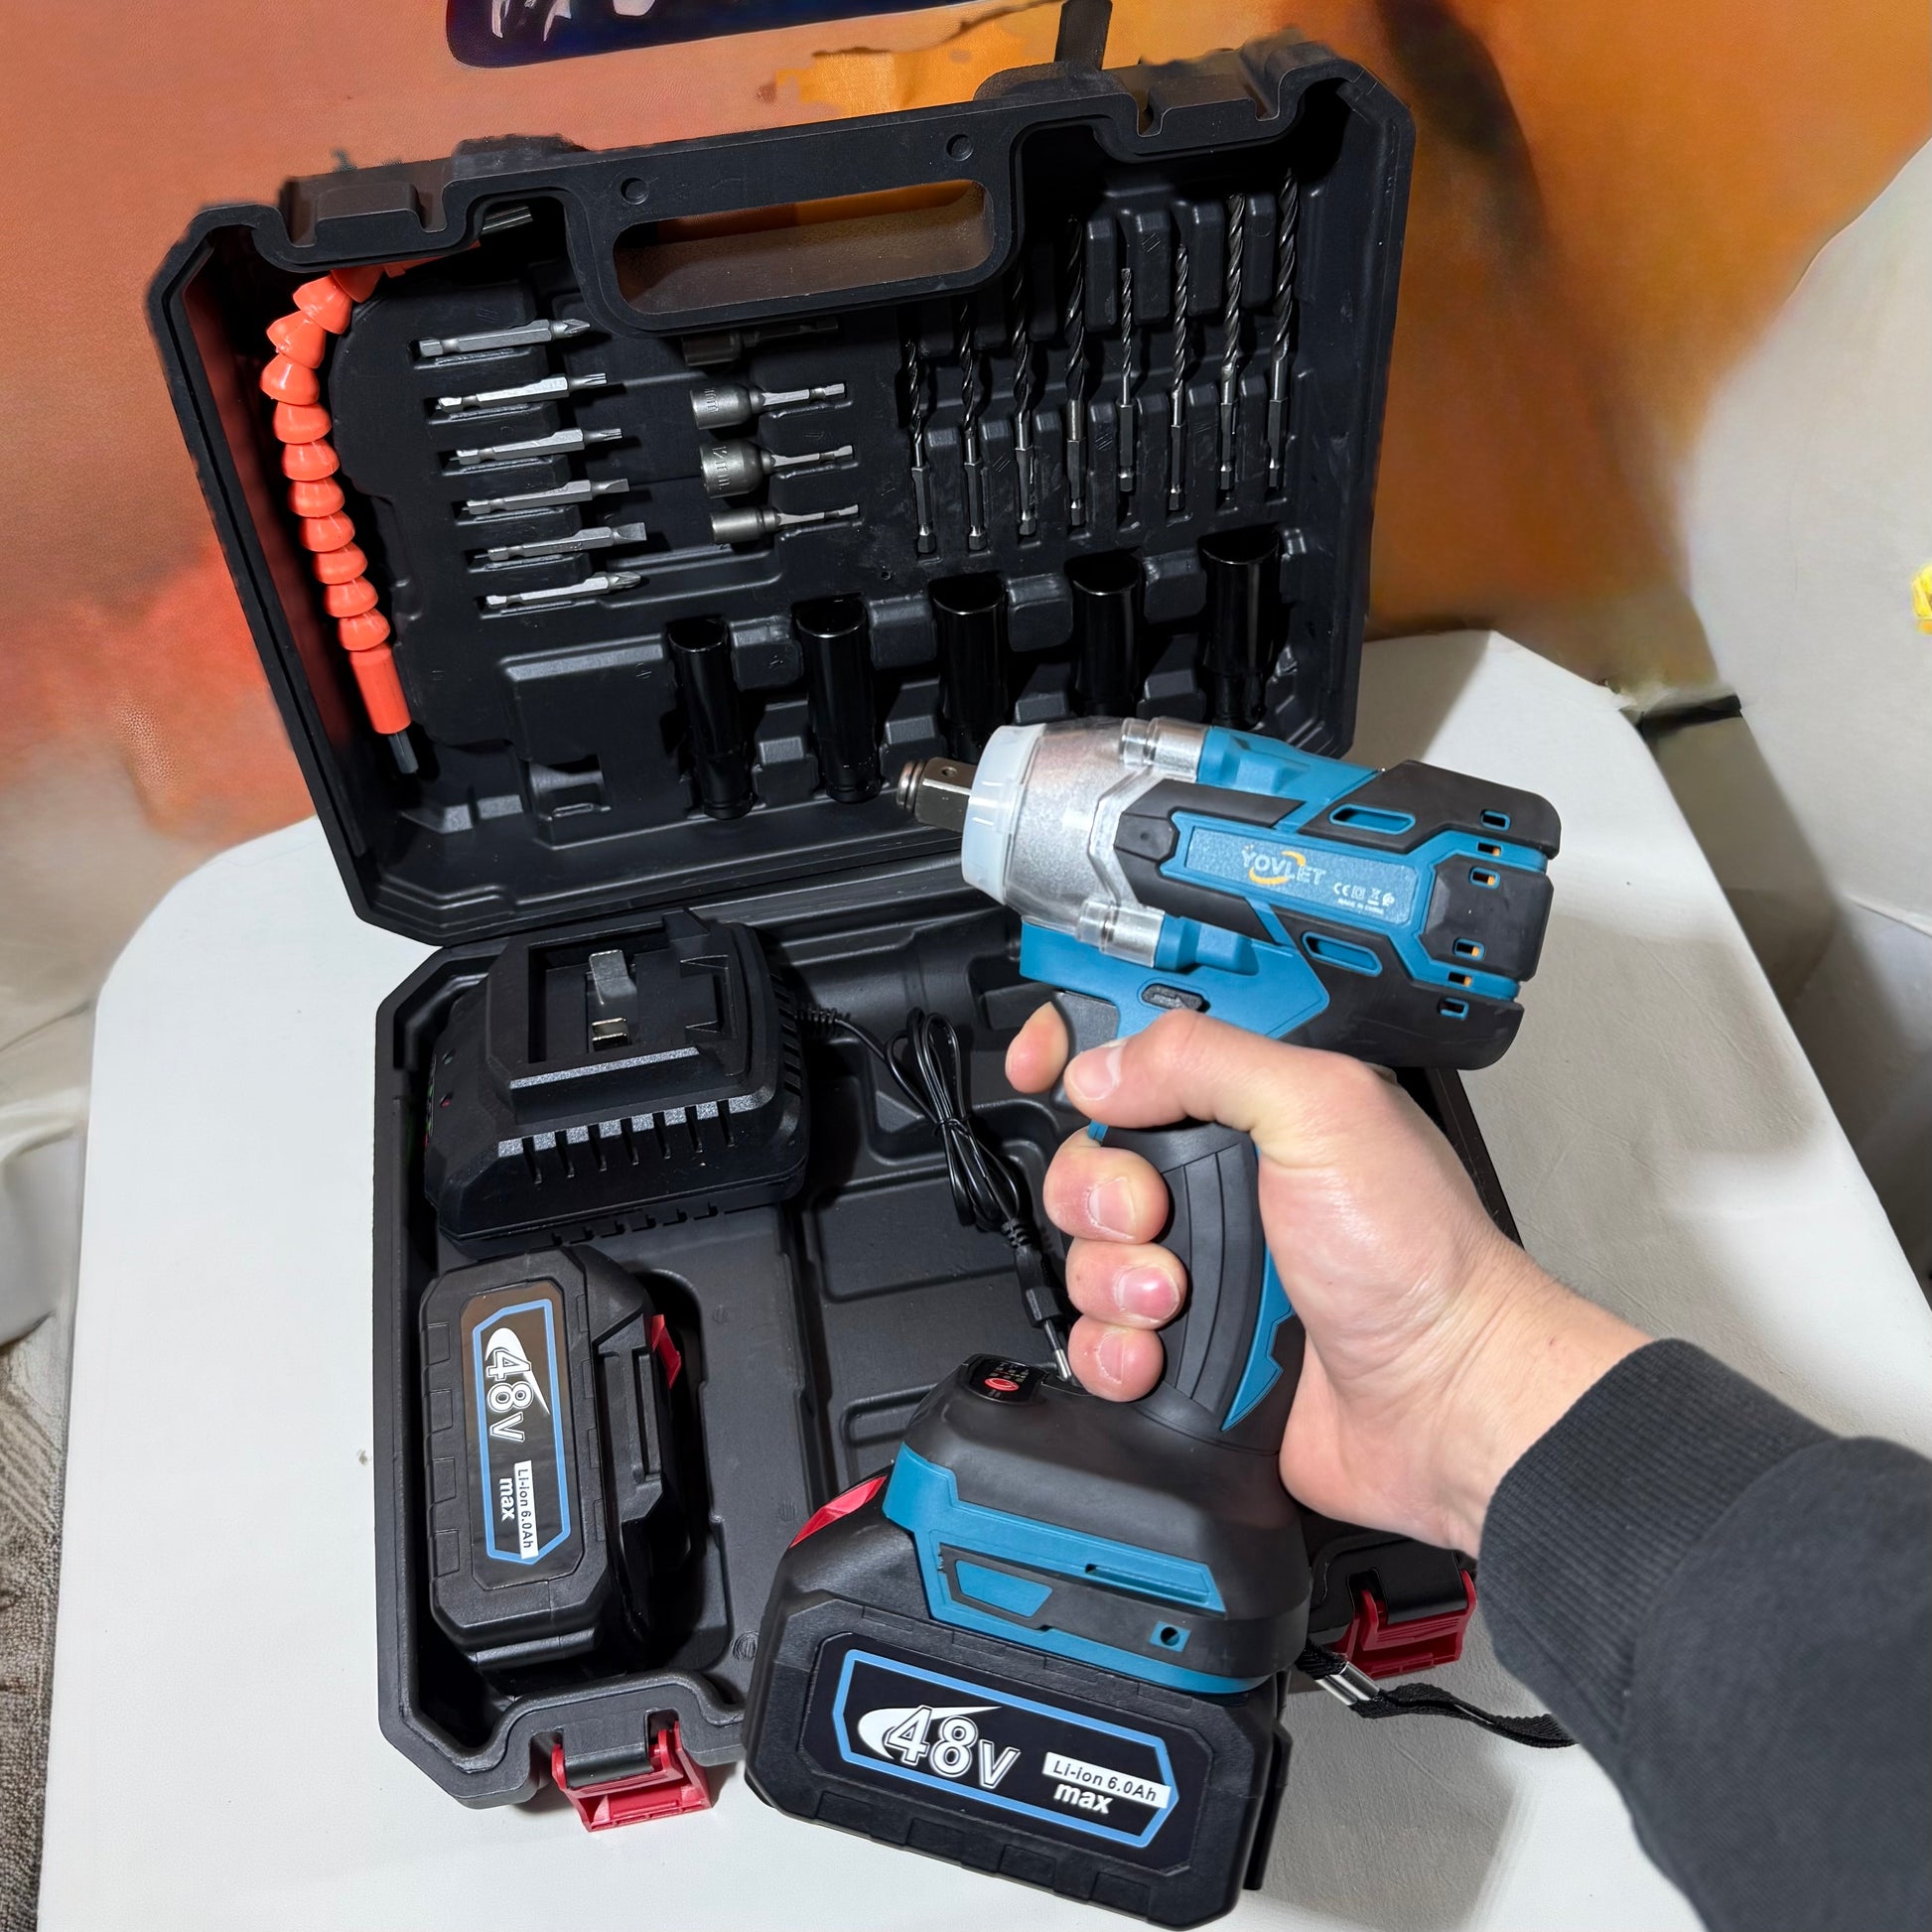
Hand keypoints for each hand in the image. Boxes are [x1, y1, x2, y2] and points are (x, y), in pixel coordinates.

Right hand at [1006, 1006, 1646, 1552]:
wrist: (1440, 1404)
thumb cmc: (1420, 1259)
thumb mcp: (1323, 1113)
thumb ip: (1206, 1062)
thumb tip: (1101, 1064)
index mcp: (1253, 1103)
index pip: (1137, 1046)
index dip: (1074, 1045)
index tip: (1039, 1066)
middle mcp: (1221, 1180)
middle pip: (1088, 1155)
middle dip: (1100, 1190)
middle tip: (1156, 1213)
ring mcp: (1201, 1264)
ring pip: (1083, 1252)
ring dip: (1115, 1279)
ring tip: (1180, 1297)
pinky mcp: (1184, 1345)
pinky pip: (1094, 1337)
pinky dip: (1114, 1349)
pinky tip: (1161, 1352)